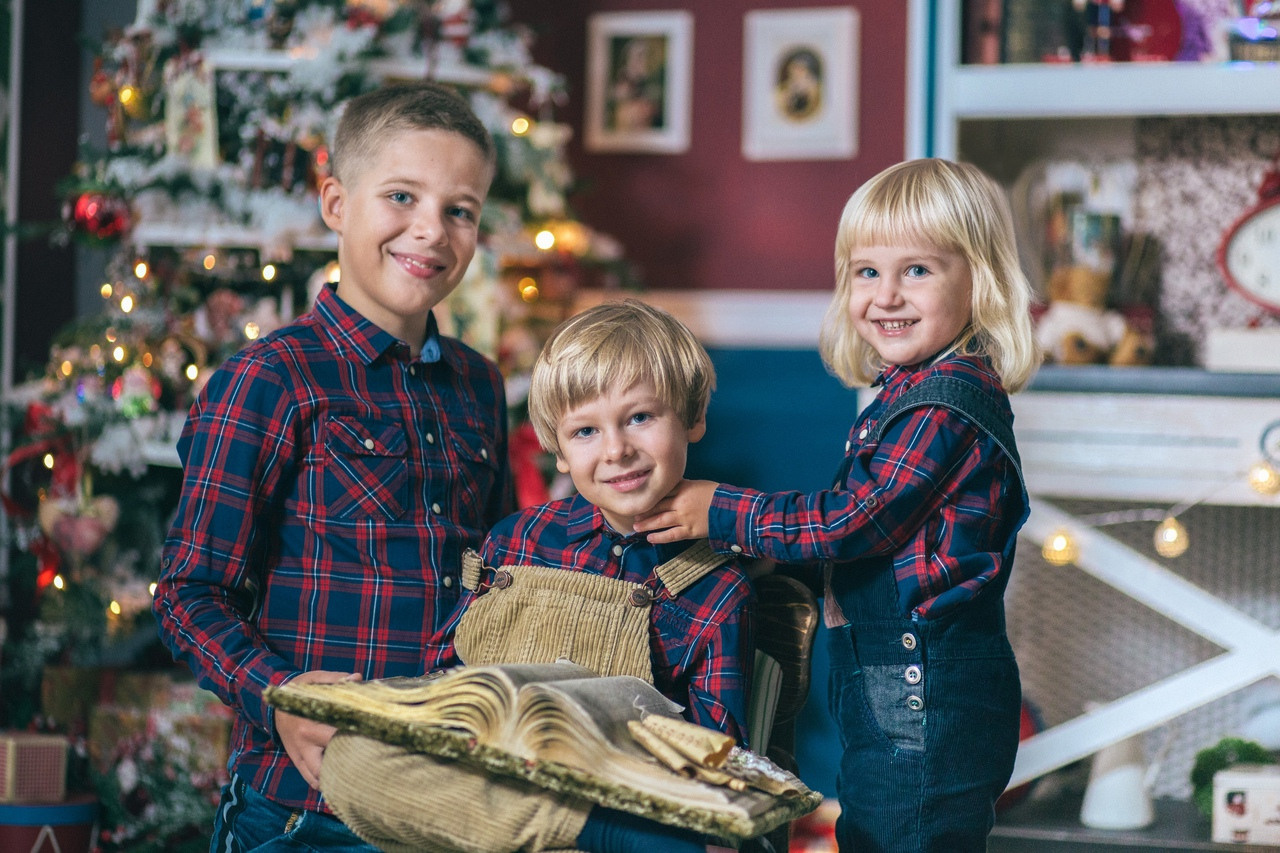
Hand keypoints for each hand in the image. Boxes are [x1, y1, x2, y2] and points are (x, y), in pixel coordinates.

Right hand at [275, 669, 359, 788]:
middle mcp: (304, 744)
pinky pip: (309, 778)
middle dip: (348, 766)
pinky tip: (339, 781)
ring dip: (335, 779)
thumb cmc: (300, 690)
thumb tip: (358, 678)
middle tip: (370, 764)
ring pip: (318, 777)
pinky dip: (323, 783)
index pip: (337, 736)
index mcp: (310, 725)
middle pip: (329, 764)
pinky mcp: (296, 760)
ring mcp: (300, 755)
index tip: (375, 740)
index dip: (357, 739)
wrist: (274, 704)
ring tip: (356, 776)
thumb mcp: (314, 680)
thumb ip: (336, 679)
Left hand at [633, 479, 717, 543]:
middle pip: (657, 506)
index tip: (640, 499)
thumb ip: (683, 486)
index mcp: (683, 488)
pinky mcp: (689, 530)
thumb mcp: (698, 484)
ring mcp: (684, 517)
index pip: (662, 492)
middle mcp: (680, 502)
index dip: (650, 497)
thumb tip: (669, 487)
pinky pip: (671, 535)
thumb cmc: (716, 494)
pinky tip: (650, 538)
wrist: (731, 508)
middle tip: (634, 514)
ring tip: (636, 526)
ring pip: (660, 520)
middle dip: (644, 511)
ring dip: (647, 524)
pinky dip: (659, 537)